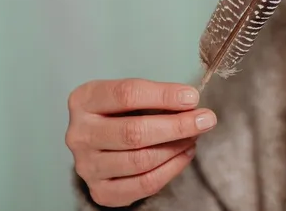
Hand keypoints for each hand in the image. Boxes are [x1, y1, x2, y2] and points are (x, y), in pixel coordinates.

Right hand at [65, 79, 217, 206]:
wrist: (101, 145)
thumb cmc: (122, 113)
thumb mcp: (132, 96)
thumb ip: (157, 97)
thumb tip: (191, 104)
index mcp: (84, 100)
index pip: (126, 94)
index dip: (163, 96)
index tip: (192, 98)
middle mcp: (79, 134)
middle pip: (133, 132)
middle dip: (177, 126)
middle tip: (206, 120)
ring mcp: (87, 166)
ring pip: (140, 160)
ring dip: (176, 147)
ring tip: (195, 136)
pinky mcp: (100, 190)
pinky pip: (143, 184)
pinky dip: (172, 169)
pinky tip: (185, 154)